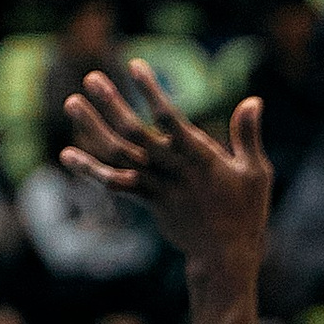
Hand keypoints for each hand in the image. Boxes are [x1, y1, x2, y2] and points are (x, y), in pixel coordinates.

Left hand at [62, 70, 270, 269]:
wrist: (224, 258)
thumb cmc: (245, 212)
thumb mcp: (255, 173)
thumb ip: (249, 136)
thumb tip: (253, 100)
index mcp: (200, 157)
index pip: (171, 119)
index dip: (151, 92)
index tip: (135, 65)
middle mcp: (173, 170)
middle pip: (135, 135)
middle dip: (112, 104)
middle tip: (91, 78)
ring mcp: (158, 187)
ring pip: (118, 156)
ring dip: (93, 129)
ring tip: (73, 103)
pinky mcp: (148, 203)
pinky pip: (114, 184)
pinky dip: (90, 170)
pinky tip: (67, 156)